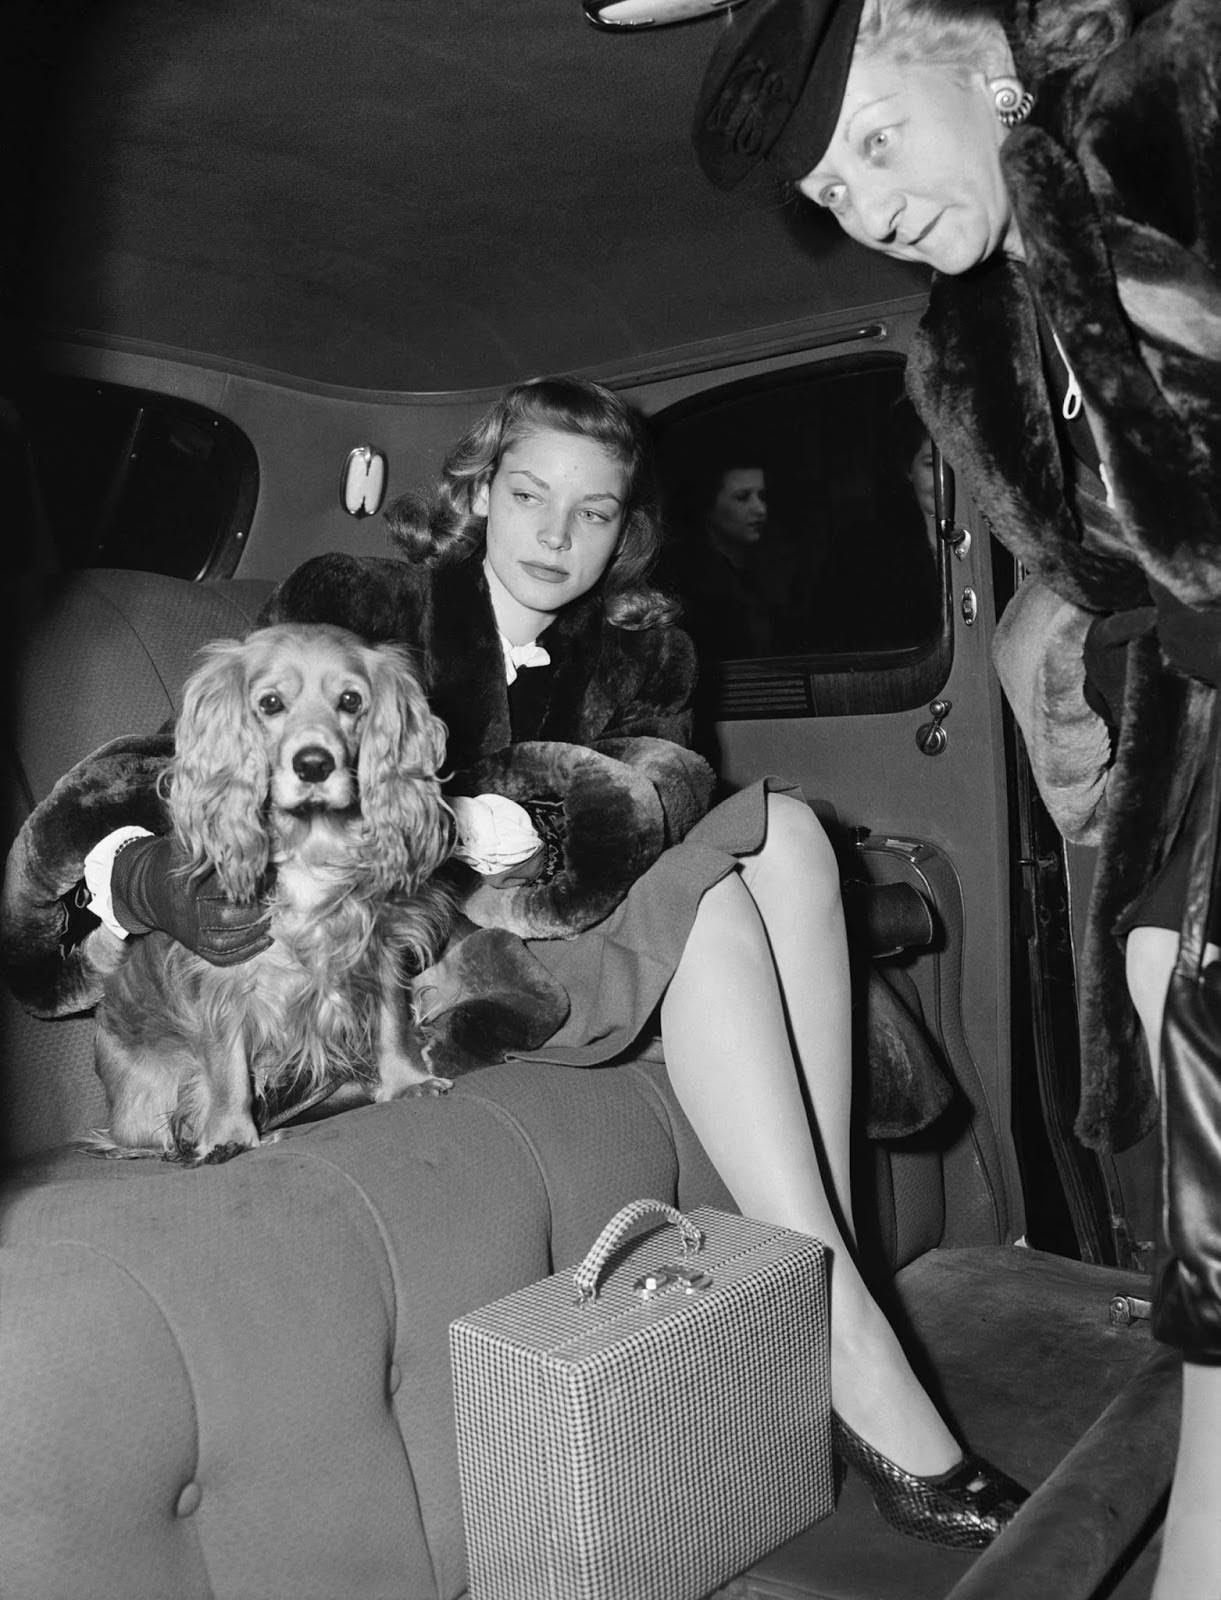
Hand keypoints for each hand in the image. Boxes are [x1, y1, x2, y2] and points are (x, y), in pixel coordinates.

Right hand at [110, 835, 271, 964]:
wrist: (146, 889)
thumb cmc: (174, 861)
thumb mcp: (188, 846)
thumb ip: (213, 842)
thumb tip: (246, 832)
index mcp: (184, 887)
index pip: (224, 889)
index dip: (252, 883)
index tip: (270, 874)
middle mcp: (186, 914)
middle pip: (229, 917)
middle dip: (256, 907)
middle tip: (275, 896)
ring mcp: (190, 934)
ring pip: (229, 939)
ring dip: (256, 929)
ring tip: (273, 915)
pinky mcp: (195, 947)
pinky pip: (223, 956)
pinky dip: (247, 951)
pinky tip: (265, 939)